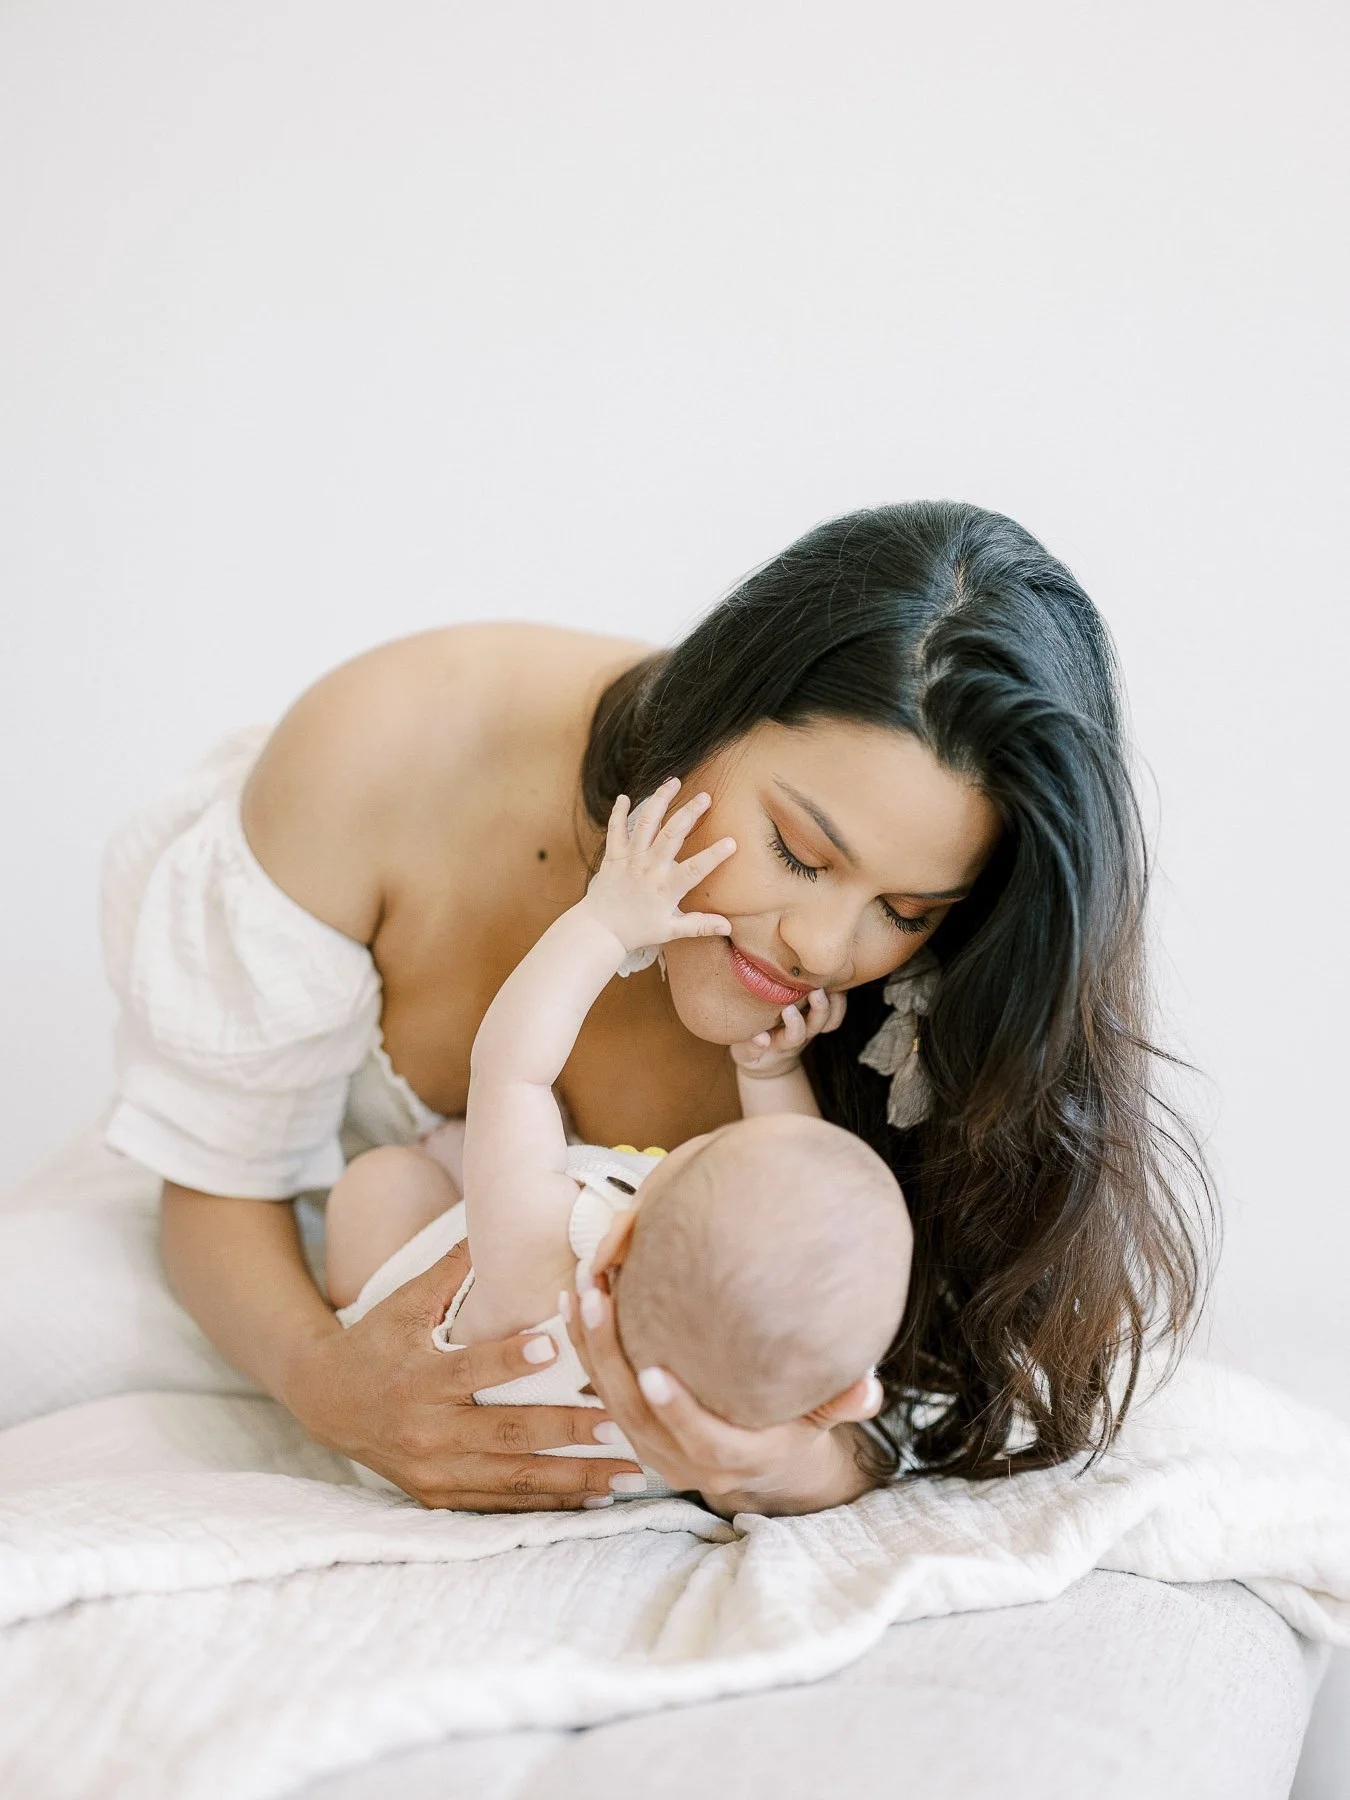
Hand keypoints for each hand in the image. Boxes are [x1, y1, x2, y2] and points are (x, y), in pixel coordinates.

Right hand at [284, 1242, 642, 1509]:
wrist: (324, 1402)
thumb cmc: (375, 1341)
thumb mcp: (405, 1301)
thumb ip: (451, 1269)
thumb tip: (494, 1220)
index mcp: (421, 1378)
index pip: (473, 1368)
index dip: (512, 1359)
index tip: (555, 1345)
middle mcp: (429, 1431)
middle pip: (506, 1433)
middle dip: (567, 1430)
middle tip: (617, 1422)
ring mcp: (436, 1471)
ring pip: (514, 1479)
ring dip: (574, 1480)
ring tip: (626, 1476)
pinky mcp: (440, 1497)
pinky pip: (502, 1505)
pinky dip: (549, 1504)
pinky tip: (593, 1502)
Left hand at [561, 1265, 884, 1517]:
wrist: (765, 1463)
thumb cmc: (797, 1425)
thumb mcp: (823, 1416)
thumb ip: (840, 1402)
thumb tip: (867, 1389)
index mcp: (737, 1459)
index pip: (703, 1442)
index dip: (678, 1412)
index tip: (653, 1372)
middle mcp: (686, 1461)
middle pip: (636, 1414)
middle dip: (611, 1354)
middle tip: (598, 1295)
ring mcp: (653, 1449)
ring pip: (608, 1398)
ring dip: (589, 1341)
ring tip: (580, 1285)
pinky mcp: (632, 1429)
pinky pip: (598, 1387)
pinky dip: (584, 1345)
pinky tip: (572, 1299)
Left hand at [581, 779, 735, 955]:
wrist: (600, 930)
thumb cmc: (638, 930)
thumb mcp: (671, 930)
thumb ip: (700, 925)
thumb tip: (728, 926)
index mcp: (665, 888)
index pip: (695, 869)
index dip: (714, 855)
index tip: (732, 842)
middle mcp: (648, 869)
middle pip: (671, 835)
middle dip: (689, 813)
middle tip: (706, 796)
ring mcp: (629, 859)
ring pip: (645, 824)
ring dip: (659, 801)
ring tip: (673, 782)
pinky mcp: (613, 855)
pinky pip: (615, 829)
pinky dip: (618, 812)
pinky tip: (625, 796)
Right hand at [730, 987, 846, 1078]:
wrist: (769, 1060)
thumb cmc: (753, 1051)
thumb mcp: (745, 1053)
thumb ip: (751, 1046)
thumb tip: (762, 1039)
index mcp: (784, 1043)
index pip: (796, 1036)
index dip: (795, 1024)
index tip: (787, 1010)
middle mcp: (802, 1034)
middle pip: (818, 1024)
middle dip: (820, 1007)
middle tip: (815, 990)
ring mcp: (811, 1025)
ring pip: (831, 1017)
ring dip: (833, 1001)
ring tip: (827, 981)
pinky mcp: (816, 1016)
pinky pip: (836, 1010)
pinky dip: (838, 997)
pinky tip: (832, 980)